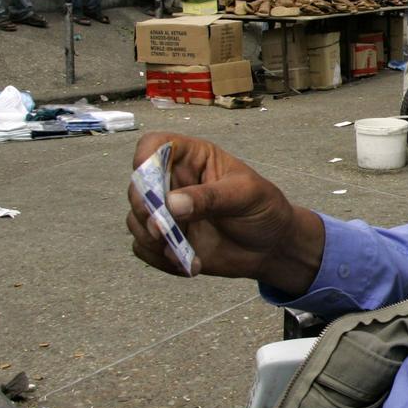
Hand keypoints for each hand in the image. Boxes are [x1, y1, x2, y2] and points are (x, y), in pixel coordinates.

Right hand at [126, 133, 322, 292]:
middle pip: (138, 185)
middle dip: (144, 208)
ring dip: (152, 239)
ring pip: (135, 219)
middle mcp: (174, 183)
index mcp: (194, 159)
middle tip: (162, 229)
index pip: (156, 144)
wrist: (271, 248)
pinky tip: (186, 263)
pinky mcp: (167, 239)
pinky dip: (159, 259)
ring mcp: (168, 212)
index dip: (145, 157)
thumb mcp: (246, 195)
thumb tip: (172, 204)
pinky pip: (144, 248)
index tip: (147, 178)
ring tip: (181, 252)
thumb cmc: (264, 210)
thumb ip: (211, 197)